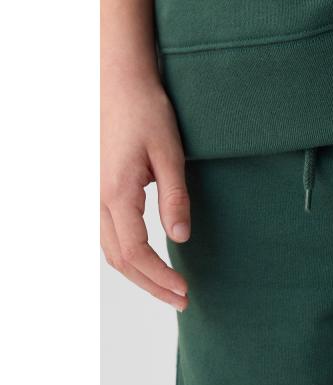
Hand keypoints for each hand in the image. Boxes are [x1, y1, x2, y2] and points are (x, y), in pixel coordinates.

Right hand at [101, 73, 189, 310]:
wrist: (120, 84)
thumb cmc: (147, 113)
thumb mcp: (170, 154)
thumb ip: (175, 197)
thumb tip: (181, 237)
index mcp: (116, 193)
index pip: (135, 251)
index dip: (160, 276)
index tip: (184, 291)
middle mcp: (99, 200)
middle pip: (120, 259)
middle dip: (151, 285)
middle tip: (182, 301)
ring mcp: (96, 197)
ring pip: (112, 250)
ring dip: (140, 274)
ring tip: (169, 289)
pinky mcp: (102, 191)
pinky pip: (111, 235)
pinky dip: (130, 257)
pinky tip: (150, 262)